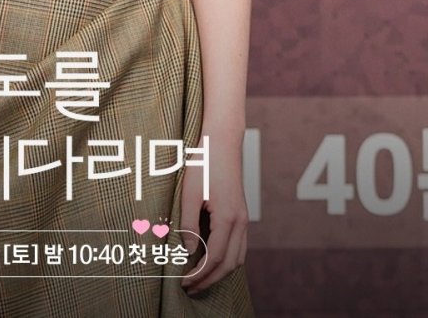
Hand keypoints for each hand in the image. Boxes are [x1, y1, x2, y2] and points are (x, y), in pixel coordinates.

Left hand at [178, 136, 247, 296]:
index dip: (199, 274)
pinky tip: (211, 256)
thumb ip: (190, 225)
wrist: (222, 141)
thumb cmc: (204, 163)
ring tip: (200, 276)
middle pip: (230, 264)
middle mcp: (240, 222)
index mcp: (228, 218)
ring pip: (238, 257)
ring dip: (220, 271)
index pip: (215, 259)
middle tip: (190, 287)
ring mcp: (243, 217)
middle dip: (210, 279)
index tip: (184, 282)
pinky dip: (227, 258)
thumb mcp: (190, 193)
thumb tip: (190, 251)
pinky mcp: (241, 212)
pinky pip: (239, 245)